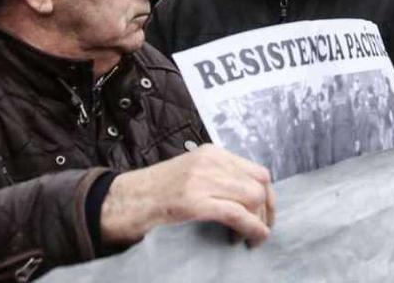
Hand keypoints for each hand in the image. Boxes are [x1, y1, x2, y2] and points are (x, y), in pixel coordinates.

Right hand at [99, 144, 274, 247]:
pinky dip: (251, 228)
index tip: (265, 214)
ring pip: (252, 198)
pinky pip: (237, 214)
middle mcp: (210, 161)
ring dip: (258, 222)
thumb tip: (249, 197)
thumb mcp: (192, 173)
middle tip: (260, 230)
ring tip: (249, 238)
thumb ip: (218, 177)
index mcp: (211, 153)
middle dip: (266, 211)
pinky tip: (250, 239)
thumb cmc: (157, 191)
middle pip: (260, 184)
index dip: (267, 196)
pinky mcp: (195, 201)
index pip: (257, 171)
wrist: (126, 199)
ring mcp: (202, 180)